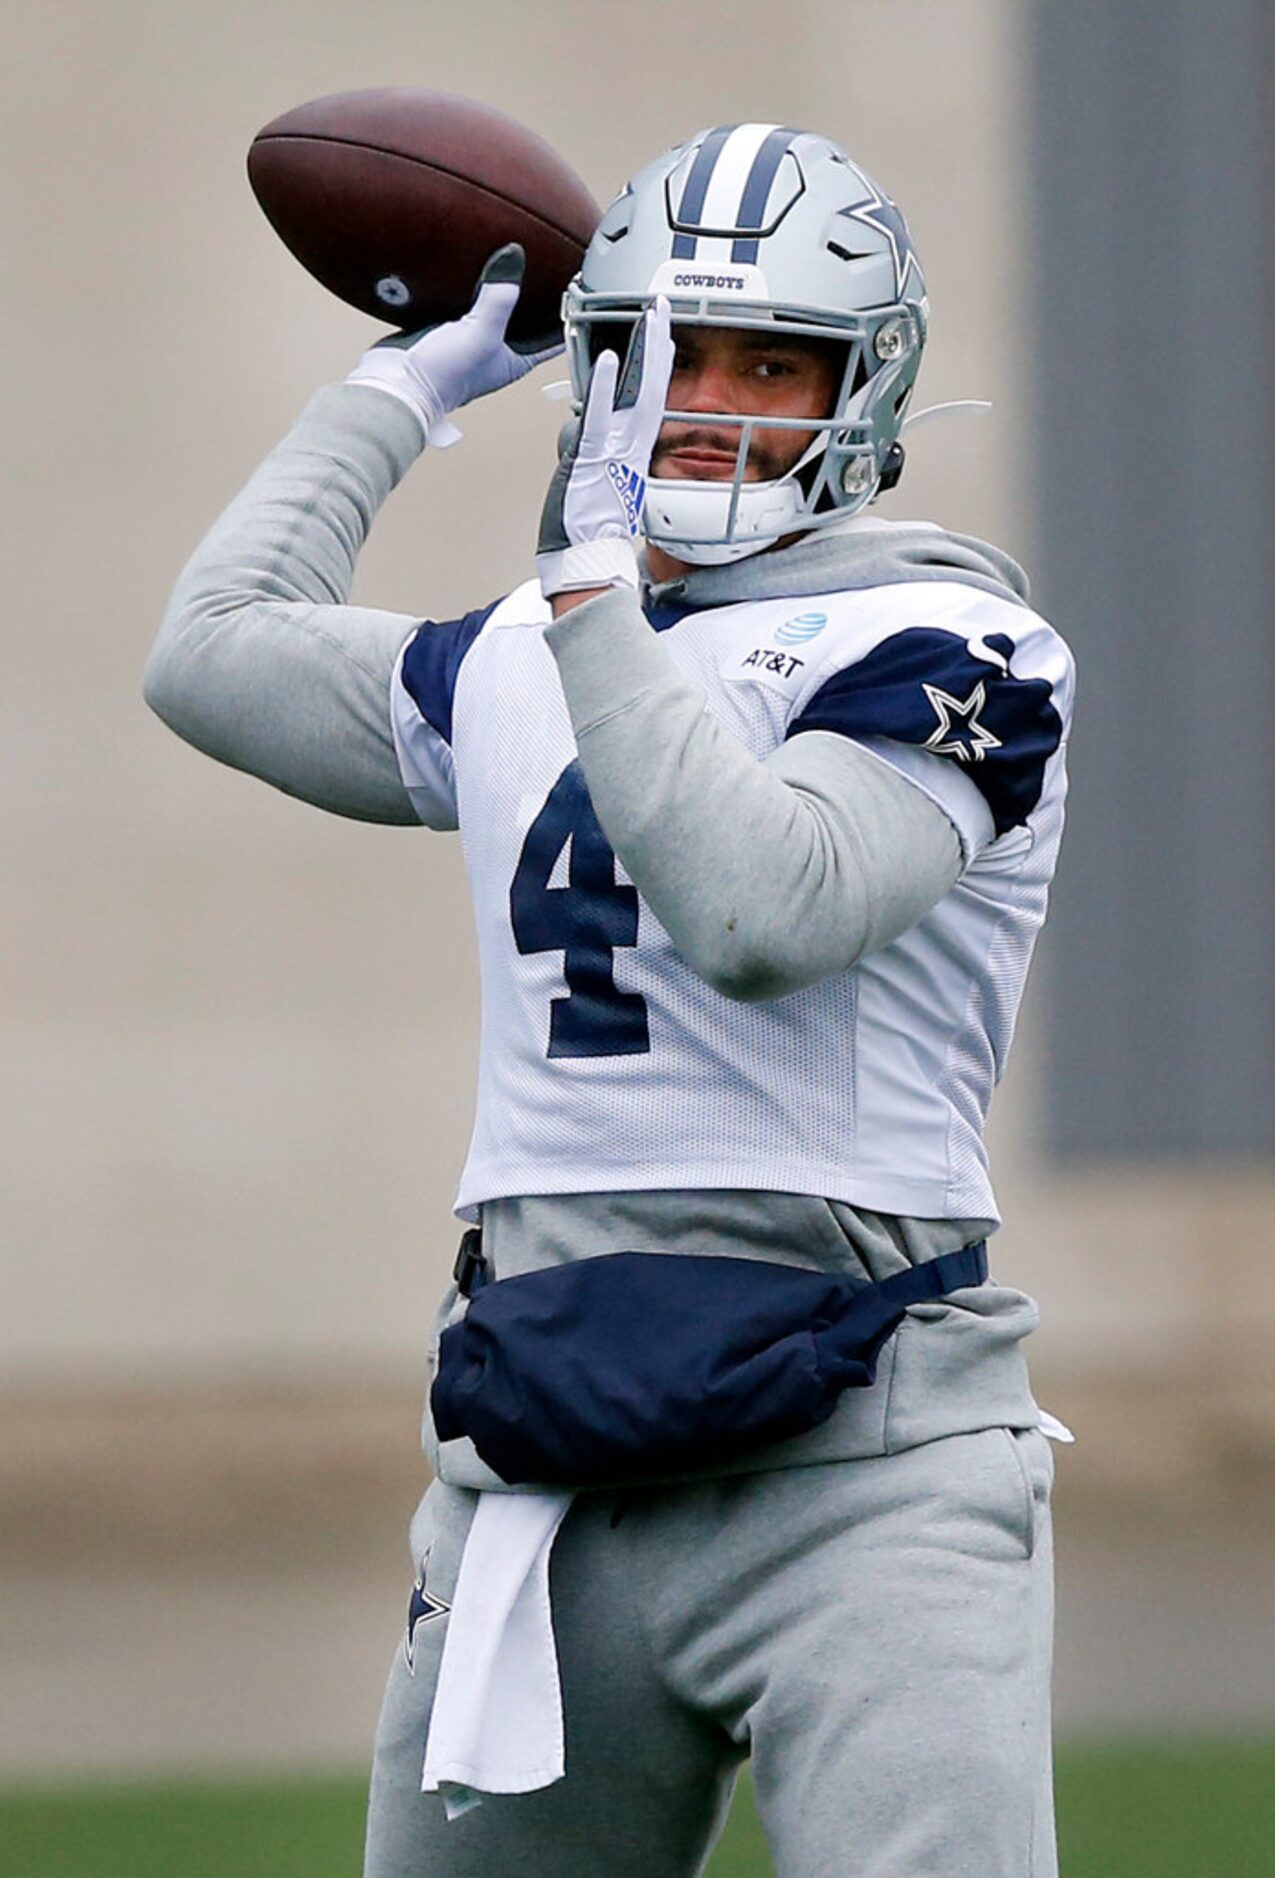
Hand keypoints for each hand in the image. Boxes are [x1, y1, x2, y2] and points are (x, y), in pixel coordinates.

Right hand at [345, 244, 562, 445]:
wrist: (396, 382)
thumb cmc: (443, 376)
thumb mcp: (482, 333)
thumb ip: (500, 297)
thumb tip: (513, 258)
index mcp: (514, 360)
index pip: (551, 338)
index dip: (566, 315)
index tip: (580, 289)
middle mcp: (495, 350)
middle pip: (525, 319)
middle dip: (536, 296)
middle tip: (554, 264)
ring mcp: (470, 336)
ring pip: (495, 306)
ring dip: (503, 286)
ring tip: (517, 256)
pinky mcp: (446, 325)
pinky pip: (466, 299)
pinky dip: (472, 284)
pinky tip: (474, 263)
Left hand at [536, 297, 673, 596]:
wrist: (585, 560)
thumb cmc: (586, 535)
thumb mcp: (596, 491)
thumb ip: (593, 465)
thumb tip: (584, 452)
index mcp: (630, 454)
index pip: (649, 400)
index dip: (656, 367)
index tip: (662, 339)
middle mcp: (628, 448)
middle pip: (650, 386)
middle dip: (657, 346)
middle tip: (663, 312)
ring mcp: (613, 451)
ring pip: (636, 394)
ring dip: (643, 354)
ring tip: (649, 319)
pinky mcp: (594, 457)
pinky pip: (602, 415)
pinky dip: (609, 387)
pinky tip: (613, 359)